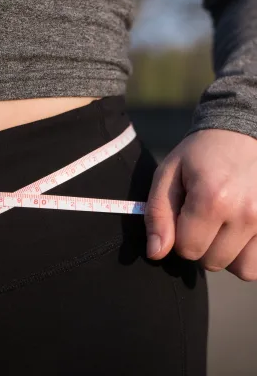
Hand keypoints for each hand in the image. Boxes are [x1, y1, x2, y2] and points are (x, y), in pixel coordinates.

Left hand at [144, 128, 256, 280]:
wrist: (241, 133)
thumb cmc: (200, 154)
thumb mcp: (168, 174)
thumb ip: (158, 214)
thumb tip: (155, 253)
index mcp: (212, 198)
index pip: (187, 250)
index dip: (179, 236)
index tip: (184, 214)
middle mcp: (245, 212)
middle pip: (212, 262)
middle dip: (202, 244)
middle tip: (205, 216)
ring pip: (241, 269)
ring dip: (227, 254)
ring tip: (224, 225)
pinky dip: (248, 254)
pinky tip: (240, 232)